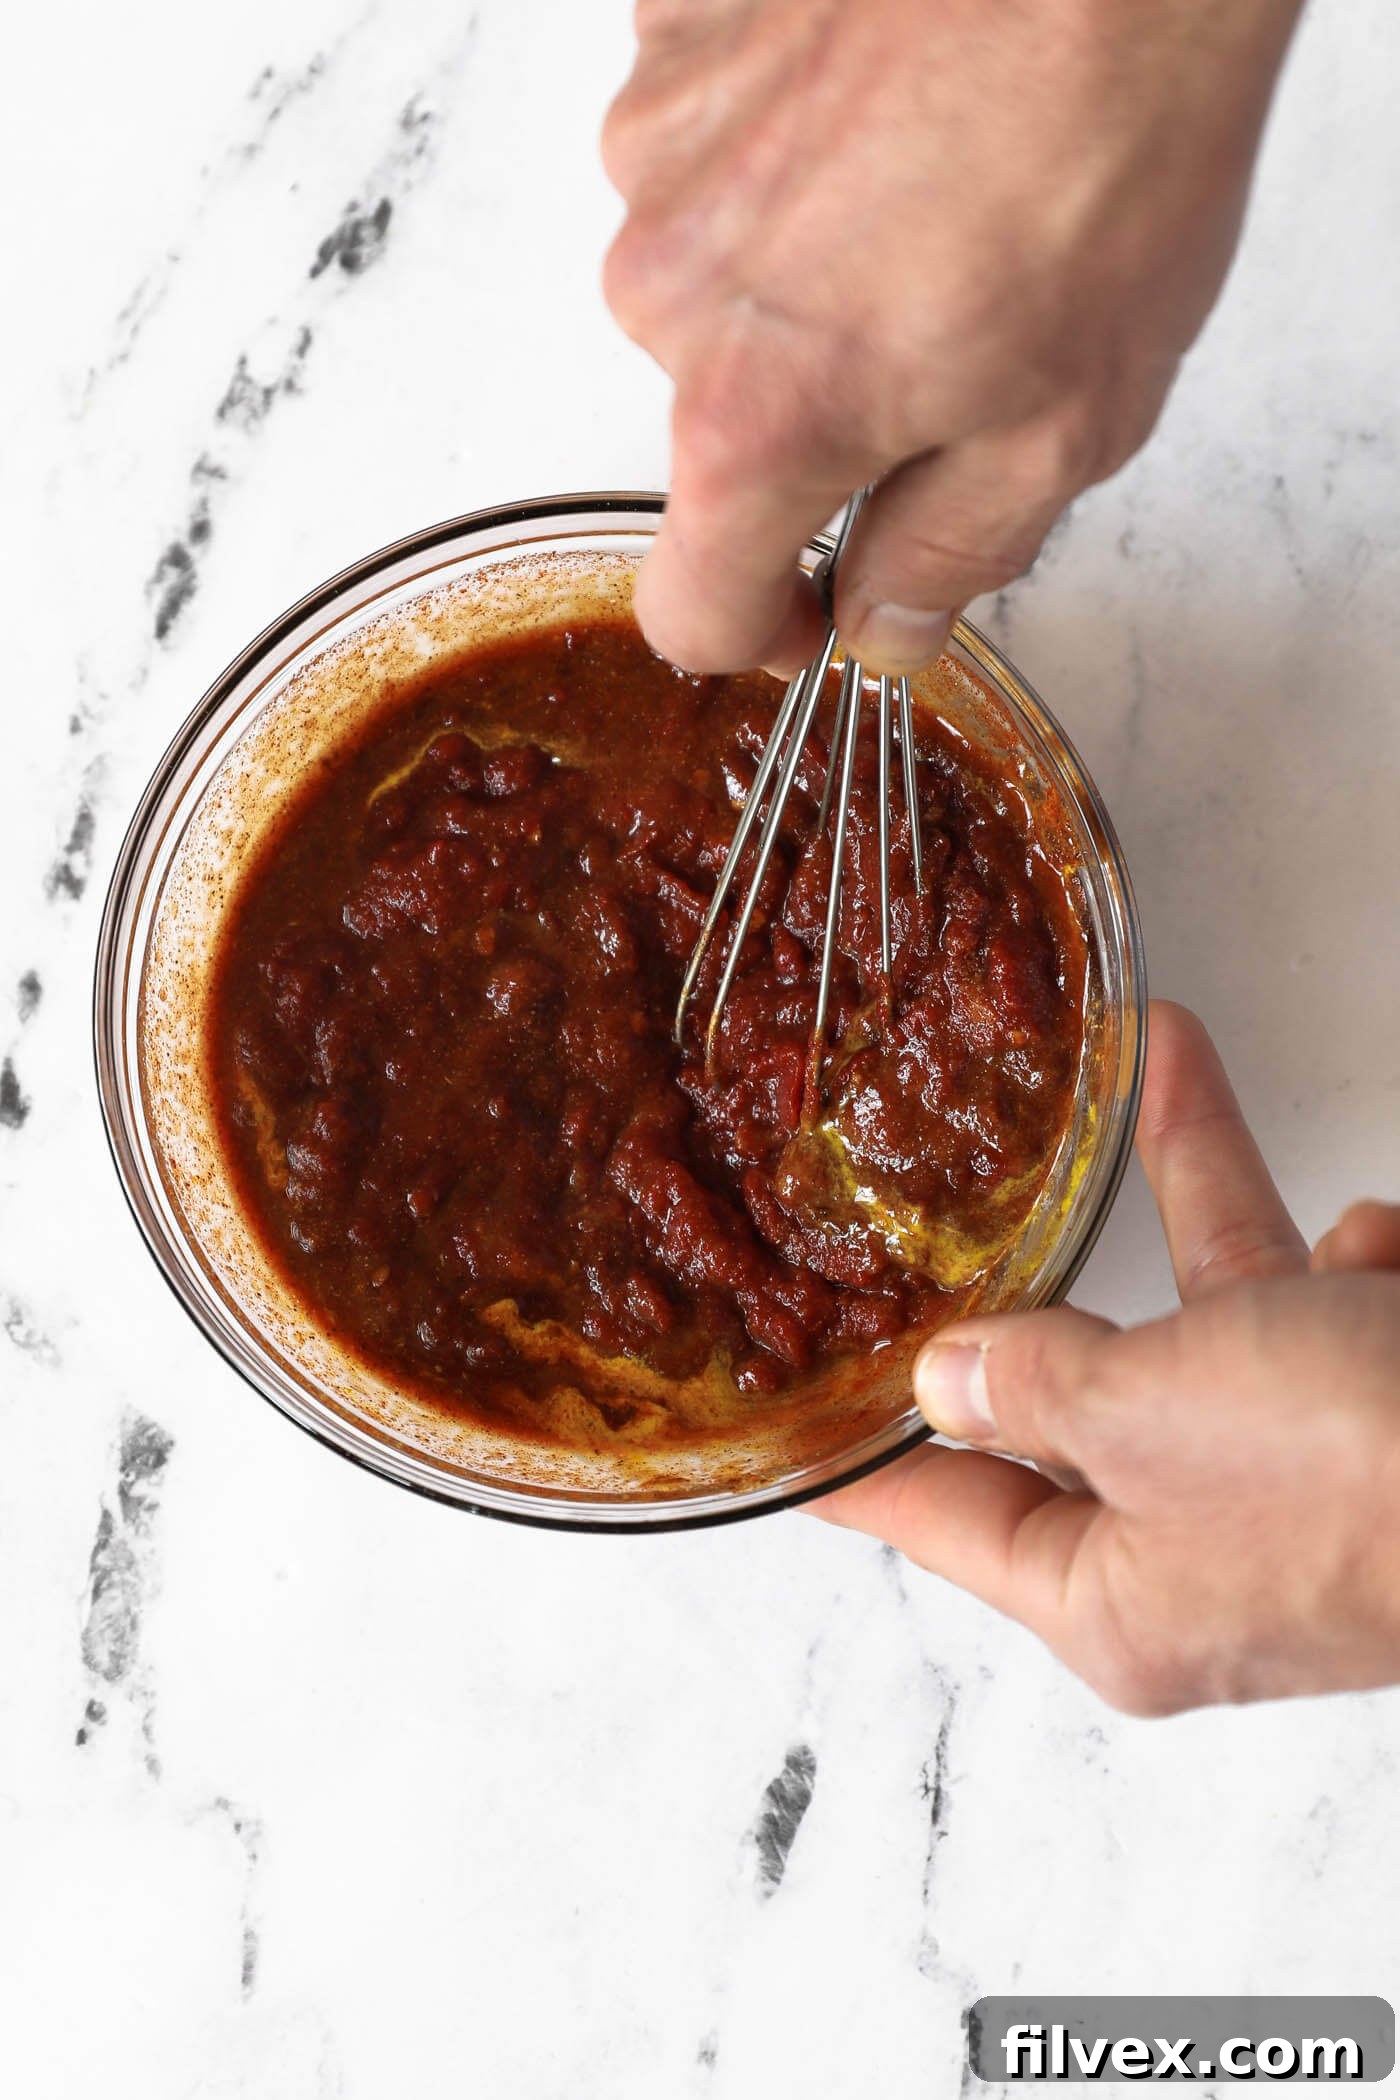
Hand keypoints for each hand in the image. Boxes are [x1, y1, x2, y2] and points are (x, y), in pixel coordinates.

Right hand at [603, 0, 1301, 675]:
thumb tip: (883, 622)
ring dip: (798, 270)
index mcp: (763, 419)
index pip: (691, 609)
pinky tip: (879, 105)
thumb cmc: (1111, 135)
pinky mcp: (669, 38)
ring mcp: (657, 157)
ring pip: (709, 281)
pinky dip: (781, 150)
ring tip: (927, 189)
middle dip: (813, 410)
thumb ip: (952, 553)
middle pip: (714, 424)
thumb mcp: (1070, 420)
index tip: (814, 608)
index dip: (763, 632)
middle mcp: (672, 298)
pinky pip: (706, 147)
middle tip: (945, 328)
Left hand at [813, 1002, 1399, 1714]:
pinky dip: (1343, 1267)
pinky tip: (1375, 1237)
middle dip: (1052, 1271)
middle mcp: (1197, 1562)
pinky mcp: (1379, 1429)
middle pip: (1075, 1400)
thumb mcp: (1151, 1414)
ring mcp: (1294, 1496)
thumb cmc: (1370, 1476)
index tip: (781, 1433)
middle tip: (963, 1194)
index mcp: (1111, 1601)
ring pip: (1208, 1324)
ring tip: (1172, 1065)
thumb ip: (1035, 1385)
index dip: (851, 1465)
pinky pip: (1322, 1320)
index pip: (935, 1520)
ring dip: (1212, 1196)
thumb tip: (949, 1381)